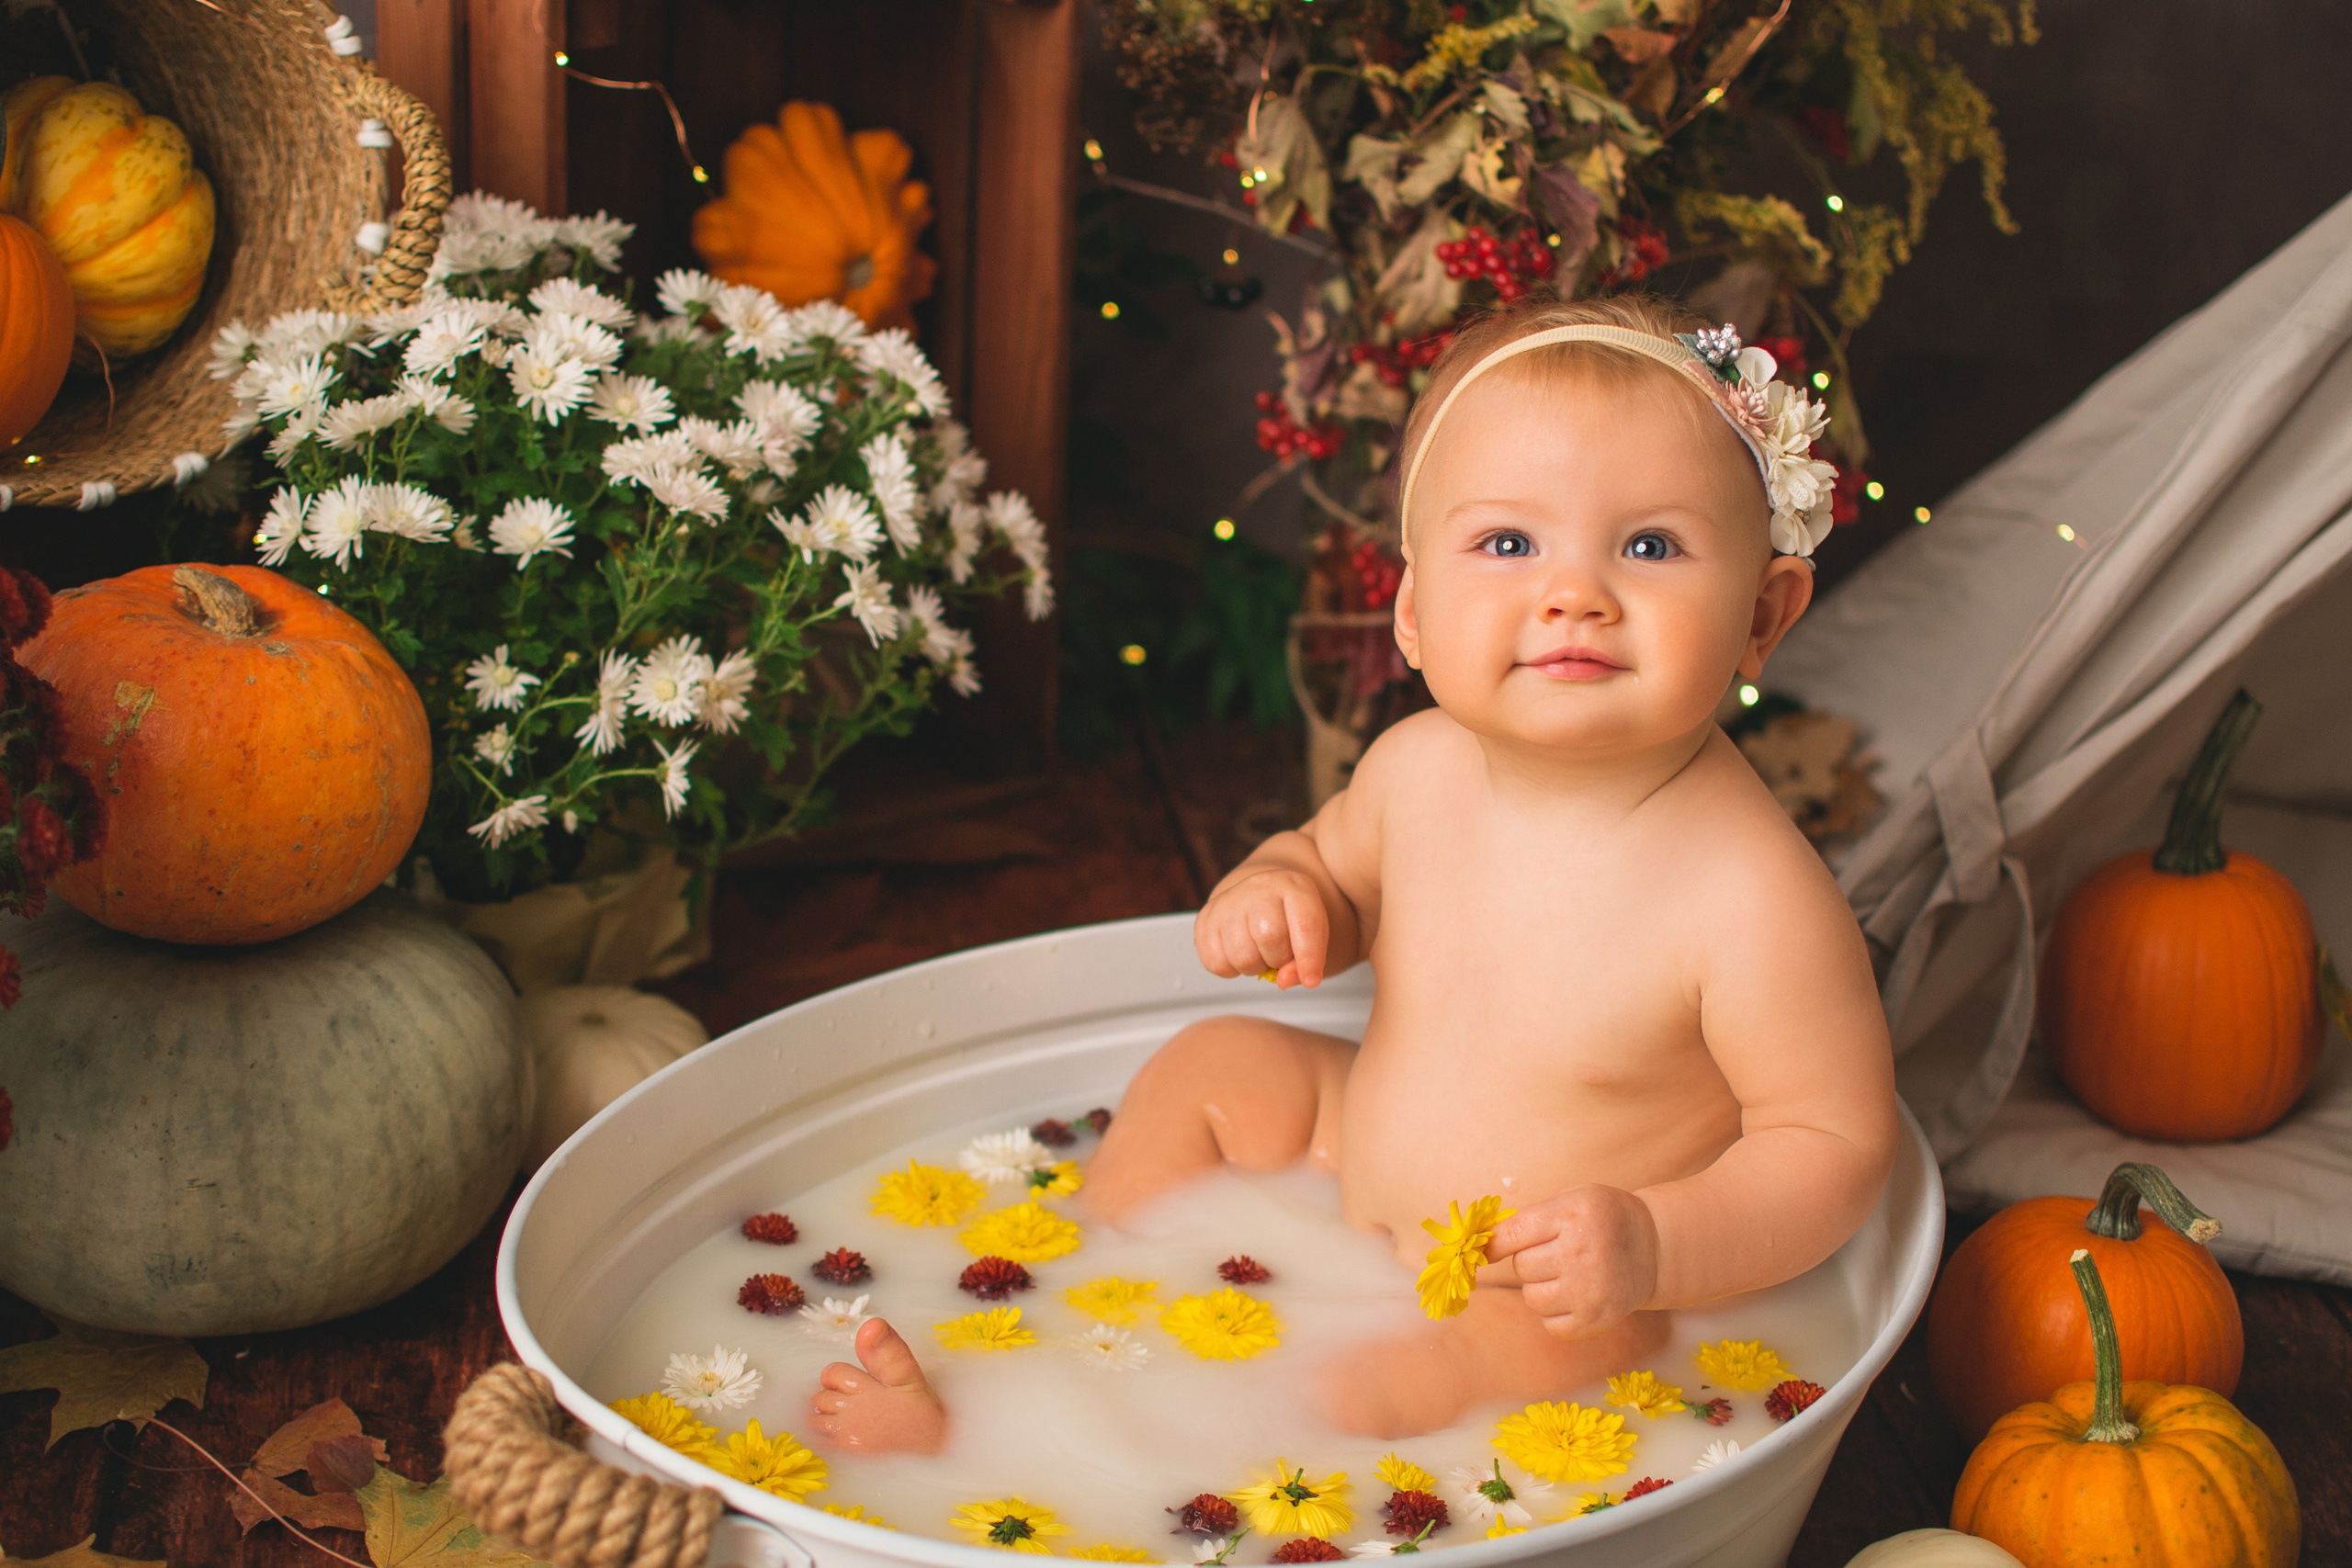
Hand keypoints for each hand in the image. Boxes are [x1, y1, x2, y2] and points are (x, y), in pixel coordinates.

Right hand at [1194, 866, 1329, 987]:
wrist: (1258, 894)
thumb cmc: (1288, 918)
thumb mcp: (1313, 933)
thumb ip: (1309, 961)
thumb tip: (1283, 981)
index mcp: (1293, 886)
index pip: (1305, 924)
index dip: (1309, 958)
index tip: (1311, 980)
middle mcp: (1259, 888)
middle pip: (1270, 938)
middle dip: (1278, 960)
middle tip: (1278, 954)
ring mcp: (1228, 902)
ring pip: (1242, 956)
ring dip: (1254, 967)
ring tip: (1258, 952)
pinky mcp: (1205, 919)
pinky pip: (1216, 963)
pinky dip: (1231, 969)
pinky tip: (1239, 953)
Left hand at [1484, 1185, 1660, 1339]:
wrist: (1654, 1248)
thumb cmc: (1603, 1219)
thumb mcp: (1573, 1198)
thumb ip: (1532, 1218)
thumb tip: (1482, 1245)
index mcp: (1573, 1214)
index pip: (1514, 1234)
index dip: (1492, 1244)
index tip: (1482, 1251)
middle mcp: (1581, 1252)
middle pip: (1522, 1267)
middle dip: (1530, 1261)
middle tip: (1554, 1253)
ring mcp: (1590, 1289)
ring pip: (1532, 1298)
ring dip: (1540, 1288)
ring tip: (1564, 1274)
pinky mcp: (1596, 1319)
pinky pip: (1550, 1324)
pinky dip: (1555, 1313)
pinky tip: (1574, 1295)